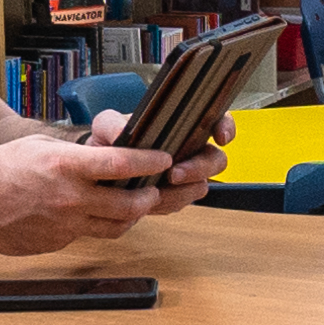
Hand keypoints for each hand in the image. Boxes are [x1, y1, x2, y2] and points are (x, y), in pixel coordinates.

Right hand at [0, 128, 189, 247]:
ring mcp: (65, 225)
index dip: (149, 162)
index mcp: (66, 166)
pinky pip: (88, 235)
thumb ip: (75, 154)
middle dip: (149, 197)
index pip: (122, 164)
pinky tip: (93, 214)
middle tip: (153, 189)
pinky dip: (97, 225)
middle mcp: (70, 198)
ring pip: (115, 227)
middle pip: (129, 204)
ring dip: (130, 215)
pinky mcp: (58, 243)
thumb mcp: (39, 146)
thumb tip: (103, 157)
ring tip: (134, 204)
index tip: (163, 159)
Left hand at [81, 108, 227, 211]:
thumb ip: (113, 124)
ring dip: (182, 191)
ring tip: (157, 191)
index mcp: (181, 126)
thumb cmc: (107, 144)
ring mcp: (185, 175)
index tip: (221, 137)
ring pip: (200, 186)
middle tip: (174, 174)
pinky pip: (182, 203)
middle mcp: (189, 150)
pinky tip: (150, 199)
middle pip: (216, 160)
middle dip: (199, 168)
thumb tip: (123, 131)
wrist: (97, 176)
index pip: (217, 120)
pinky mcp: (175, 197)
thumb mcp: (105, 127)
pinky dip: (167, 204)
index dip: (226, 127)